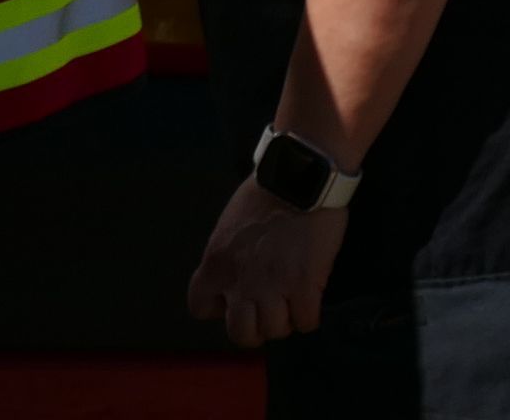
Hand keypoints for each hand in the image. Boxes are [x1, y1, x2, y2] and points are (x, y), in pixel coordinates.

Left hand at [186, 174, 345, 349]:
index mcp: (216, 262)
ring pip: (275, 332)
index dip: (219, 308)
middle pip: (240, 334)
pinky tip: (310, 295)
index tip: (236, 298)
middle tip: (268, 309)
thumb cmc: (265, 193)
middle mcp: (240, 279)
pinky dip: (310, 314)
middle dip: (256, 328)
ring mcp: (273, 285)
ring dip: (286, 319)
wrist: (297, 175)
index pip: (199, 307)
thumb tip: (234, 279)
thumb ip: (228, 257)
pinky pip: (307, 322)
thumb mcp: (229, 226)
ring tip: (291, 299)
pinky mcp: (305, 285)